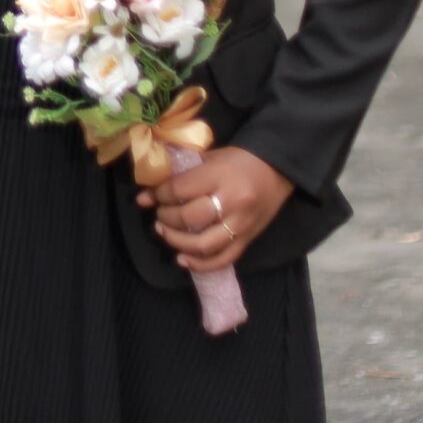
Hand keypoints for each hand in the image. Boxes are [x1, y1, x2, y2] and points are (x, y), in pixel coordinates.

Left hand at [137, 146, 292, 272]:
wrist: (277, 169)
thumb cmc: (238, 160)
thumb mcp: (209, 158)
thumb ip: (179, 174)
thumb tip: (145, 194)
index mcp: (219, 176)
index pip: (179, 190)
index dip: (159, 194)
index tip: (151, 195)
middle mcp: (231, 202)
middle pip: (189, 218)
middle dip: (165, 217)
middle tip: (158, 213)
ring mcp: (241, 224)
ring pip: (203, 244)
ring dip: (176, 241)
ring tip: (163, 232)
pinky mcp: (249, 240)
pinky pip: (223, 259)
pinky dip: (200, 264)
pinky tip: (182, 260)